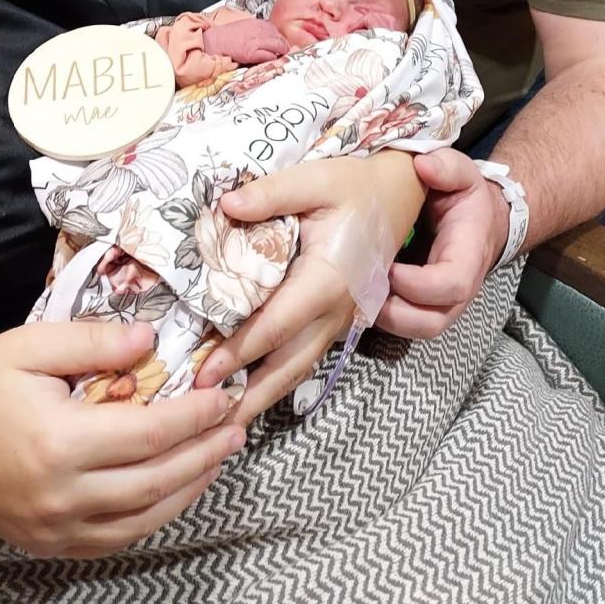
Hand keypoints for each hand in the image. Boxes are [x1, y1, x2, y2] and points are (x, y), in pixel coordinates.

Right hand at [0, 320, 244, 557]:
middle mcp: (62, 494)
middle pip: (155, 481)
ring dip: (189, 488)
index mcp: (60, 442)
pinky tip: (175, 489)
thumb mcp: (33, 344)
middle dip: (204, 453)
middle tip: (237, 426)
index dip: (194, 416)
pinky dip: (154, 516)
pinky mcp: (48, 543)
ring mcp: (55, 528)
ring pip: (143, 518)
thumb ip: (95, 342)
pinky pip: (116, 540)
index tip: (224, 395)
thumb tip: (152, 341)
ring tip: (219, 455)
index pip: (149, 432)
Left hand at [194, 151, 421, 426]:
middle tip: (205, 422)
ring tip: (223, 424)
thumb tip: (225, 206)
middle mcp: (336, 309)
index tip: (203, 375)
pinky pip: (305, 356)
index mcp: (328, 278)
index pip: (276, 325)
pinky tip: (251, 390)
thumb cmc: (356, 187)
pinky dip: (277, 378)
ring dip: (261, 396)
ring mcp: (339, 319)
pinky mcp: (337, 320)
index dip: (238, 352)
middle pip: (287, 365)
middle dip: (247, 395)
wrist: (401, 195)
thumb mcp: (316, 180)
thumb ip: (271, 194)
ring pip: (298, 368)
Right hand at [202, 18, 288, 64]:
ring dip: (281, 52)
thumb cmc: (227, 36)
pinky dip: (272, 58)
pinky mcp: (251, 53)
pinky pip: (269, 56)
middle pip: (279, 37)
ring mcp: (255, 42)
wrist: (215, 42)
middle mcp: (258, 30)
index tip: (280, 42)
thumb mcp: (244, 26)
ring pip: (278, 46)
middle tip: (284, 51)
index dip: (279, 37)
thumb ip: (257, 29)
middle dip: (283, 45)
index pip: (275, 29)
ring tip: (280, 56)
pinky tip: (271, 59)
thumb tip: (268, 36)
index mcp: (256, 23)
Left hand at [376, 148, 509, 338]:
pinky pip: (404, 323)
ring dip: (384, 318)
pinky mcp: (423, 306)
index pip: (452, 285)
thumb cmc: (466, 198)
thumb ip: (447, 167)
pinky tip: (358, 293)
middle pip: (431, 322)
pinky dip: (380, 315)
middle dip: (395, 313)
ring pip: (416, 329)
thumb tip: (424, 165)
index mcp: (468, 257)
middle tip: (363, 287)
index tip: (390, 268)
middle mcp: (458, 290)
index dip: (420, 284)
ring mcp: (441, 303)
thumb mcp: (463, 174)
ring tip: (356, 293)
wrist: (479, 220)